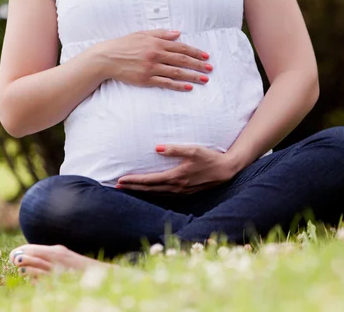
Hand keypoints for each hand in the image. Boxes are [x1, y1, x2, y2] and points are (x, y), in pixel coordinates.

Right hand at [92, 30, 212, 91]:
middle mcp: (155, 55)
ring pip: (176, 72)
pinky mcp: (146, 80)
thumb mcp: (142, 34)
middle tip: (210, 69)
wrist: (106, 58)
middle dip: (198, 65)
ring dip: (192, 76)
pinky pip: (165, 83)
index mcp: (156, 43)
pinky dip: (178, 85)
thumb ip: (161, 34)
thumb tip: (178, 33)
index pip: (180, 47)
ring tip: (204, 79)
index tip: (206, 56)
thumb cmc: (124, 44)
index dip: (195, 52)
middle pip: (182, 60)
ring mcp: (151, 68)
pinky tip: (188, 87)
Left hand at [116, 145, 239, 193]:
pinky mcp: (186, 193)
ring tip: (129, 189)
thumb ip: (175, 148)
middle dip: (133, 188)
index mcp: (176, 177)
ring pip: (156, 194)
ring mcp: (181, 192)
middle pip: (149, 189)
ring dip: (141, 192)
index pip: (150, 180)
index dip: (134, 181)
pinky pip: (164, 195)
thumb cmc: (210, 157)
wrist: (226, 170)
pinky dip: (153, 194)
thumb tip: (157, 148)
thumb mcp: (194, 149)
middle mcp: (176, 187)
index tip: (121, 180)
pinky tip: (149, 192)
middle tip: (118, 186)